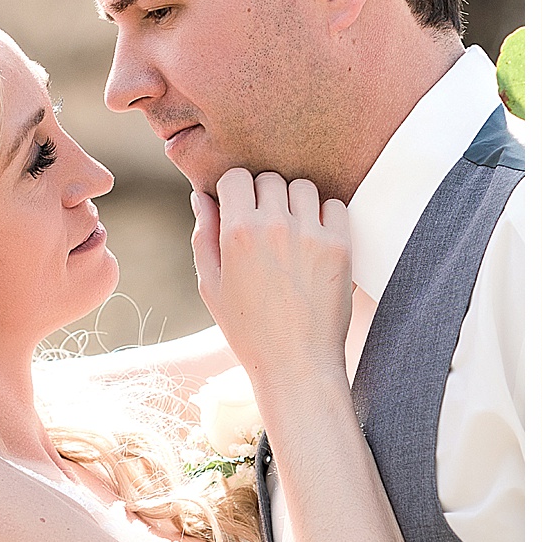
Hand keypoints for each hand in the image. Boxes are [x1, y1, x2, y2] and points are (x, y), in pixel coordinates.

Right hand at [191, 170, 351, 396]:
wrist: (297, 364)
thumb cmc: (248, 329)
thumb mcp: (211, 285)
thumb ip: (204, 235)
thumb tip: (200, 196)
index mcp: (238, 232)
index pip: (236, 177)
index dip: (235, 191)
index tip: (240, 209)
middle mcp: (275, 226)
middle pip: (270, 179)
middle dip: (265, 196)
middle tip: (266, 226)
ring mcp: (311, 234)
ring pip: (303, 187)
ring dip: (296, 203)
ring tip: (292, 233)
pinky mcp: (340, 246)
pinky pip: (335, 205)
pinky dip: (326, 215)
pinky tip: (316, 239)